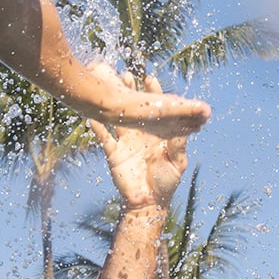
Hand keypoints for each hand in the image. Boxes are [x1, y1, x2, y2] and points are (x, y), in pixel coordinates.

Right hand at [90, 77, 189, 208]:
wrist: (147, 203)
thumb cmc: (165, 183)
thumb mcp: (176, 163)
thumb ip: (179, 146)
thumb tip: (186, 128)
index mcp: (158, 134)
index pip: (156, 110)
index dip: (154, 94)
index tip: (150, 78)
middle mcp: (141, 134)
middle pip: (134, 109)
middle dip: (130, 92)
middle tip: (126, 74)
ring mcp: (126, 142)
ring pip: (119, 118)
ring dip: (115, 104)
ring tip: (109, 86)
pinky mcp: (114, 153)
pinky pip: (104, 138)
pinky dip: (98, 127)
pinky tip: (92, 115)